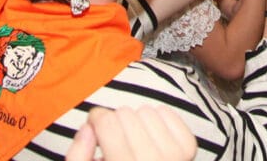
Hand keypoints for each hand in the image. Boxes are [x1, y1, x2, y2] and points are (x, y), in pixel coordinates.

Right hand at [64, 106, 196, 160]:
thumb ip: (78, 156)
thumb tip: (88, 127)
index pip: (107, 123)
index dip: (95, 118)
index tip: (94, 125)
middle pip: (125, 114)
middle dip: (115, 122)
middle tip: (114, 140)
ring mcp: (175, 157)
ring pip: (147, 111)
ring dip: (136, 122)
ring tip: (132, 142)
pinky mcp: (189, 149)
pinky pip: (168, 114)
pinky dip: (157, 120)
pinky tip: (149, 138)